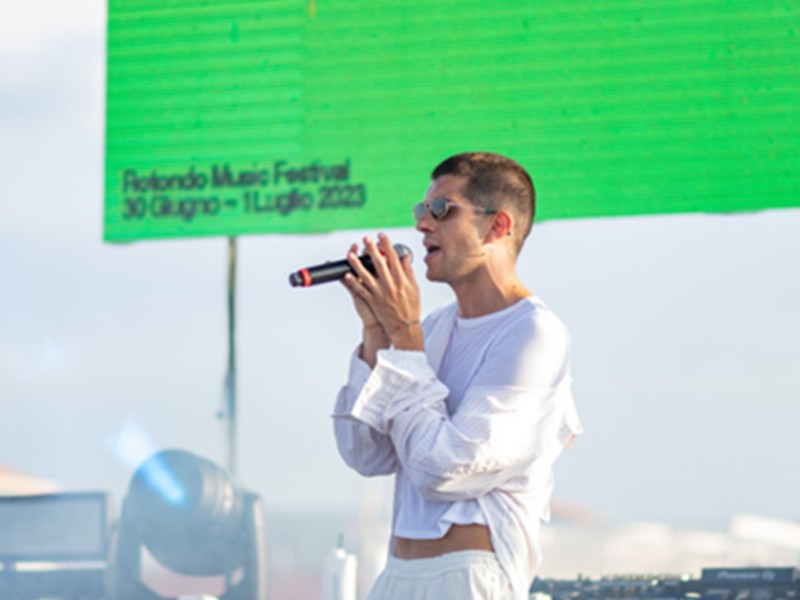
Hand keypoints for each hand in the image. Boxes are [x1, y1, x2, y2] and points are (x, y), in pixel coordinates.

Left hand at [342, 233, 422, 351]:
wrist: (404, 328)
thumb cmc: (411, 308)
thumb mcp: (414, 288)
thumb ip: (408, 271)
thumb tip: (405, 257)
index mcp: (402, 280)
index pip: (394, 258)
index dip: (387, 245)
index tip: (382, 236)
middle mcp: (390, 286)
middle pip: (379, 263)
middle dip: (372, 249)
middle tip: (366, 239)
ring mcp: (380, 294)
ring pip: (366, 275)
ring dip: (357, 264)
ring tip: (351, 254)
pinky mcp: (373, 301)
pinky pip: (361, 290)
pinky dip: (353, 282)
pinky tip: (347, 274)